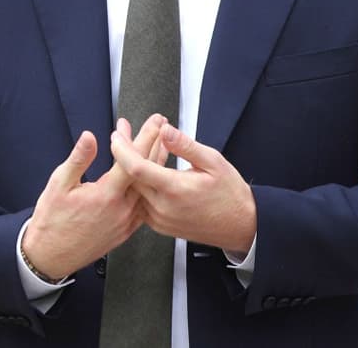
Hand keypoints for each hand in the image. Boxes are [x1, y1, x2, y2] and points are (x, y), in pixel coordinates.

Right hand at [22, 115, 167, 278]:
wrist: (51, 255)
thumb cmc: (52, 221)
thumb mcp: (59, 184)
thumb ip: (78, 159)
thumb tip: (89, 137)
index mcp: (106, 195)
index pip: (133, 160)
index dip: (145, 138)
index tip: (154, 123)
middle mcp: (121, 209)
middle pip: (147, 173)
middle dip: (155, 145)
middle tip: (162, 127)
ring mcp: (126, 222)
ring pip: (149, 189)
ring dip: (156, 166)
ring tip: (161, 147)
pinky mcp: (125, 231)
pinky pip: (144, 206)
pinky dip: (150, 188)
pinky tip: (151, 180)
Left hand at [110, 121, 256, 252]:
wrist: (241, 226)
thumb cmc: (230, 193)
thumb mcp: (213, 162)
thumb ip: (185, 146)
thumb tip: (165, 130)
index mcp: (175, 189)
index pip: (136, 168)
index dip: (122, 149)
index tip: (116, 134)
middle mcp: (163, 207)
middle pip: (131, 177)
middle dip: (125, 152)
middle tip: (124, 132)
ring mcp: (159, 219)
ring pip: (135, 189)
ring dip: (132, 167)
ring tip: (135, 145)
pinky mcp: (159, 225)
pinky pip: (141, 201)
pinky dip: (141, 183)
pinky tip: (146, 167)